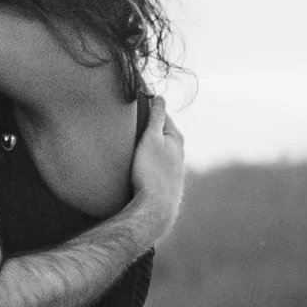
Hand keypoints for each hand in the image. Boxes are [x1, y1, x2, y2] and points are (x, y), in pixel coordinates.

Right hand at [127, 102, 186, 244]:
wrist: (156, 208)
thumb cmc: (152, 172)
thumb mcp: (152, 139)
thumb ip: (157, 117)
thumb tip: (159, 97)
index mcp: (176, 138)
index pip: (162, 113)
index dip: (148, 105)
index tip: (134, 97)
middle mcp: (178, 151)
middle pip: (160, 130)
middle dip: (147, 123)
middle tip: (128, 115)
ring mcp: (173, 167)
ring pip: (157, 147)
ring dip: (146, 141)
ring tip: (129, 136)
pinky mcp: (165, 180)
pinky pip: (154, 161)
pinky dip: (146, 155)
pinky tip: (136, 160)